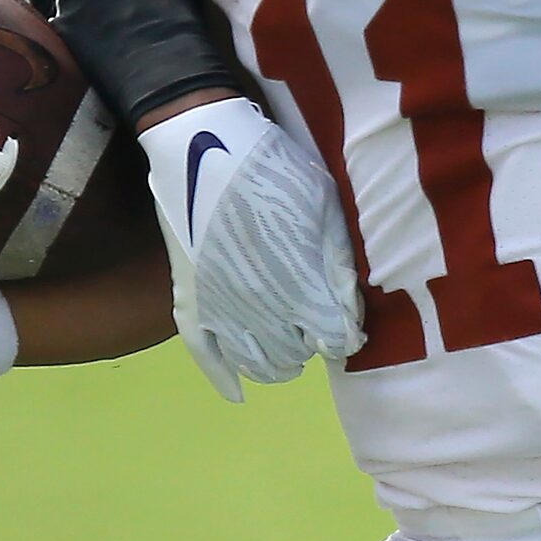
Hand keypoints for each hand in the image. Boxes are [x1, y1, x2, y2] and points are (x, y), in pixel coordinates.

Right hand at [143, 100, 365, 401]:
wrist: (202, 146)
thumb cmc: (273, 169)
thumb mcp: (323, 207)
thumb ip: (338, 265)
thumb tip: (350, 316)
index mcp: (299, 289)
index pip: (333, 339)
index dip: (344, 334)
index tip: (347, 325)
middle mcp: (260, 313)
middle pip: (295, 355)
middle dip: (310, 343)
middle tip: (314, 323)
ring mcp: (221, 312)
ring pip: (256, 365)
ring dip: (278, 364)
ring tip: (289, 349)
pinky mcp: (190, 303)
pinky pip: (205, 357)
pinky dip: (223, 380)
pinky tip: (238, 394)